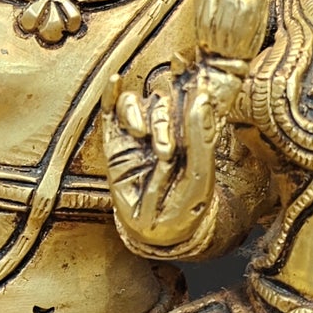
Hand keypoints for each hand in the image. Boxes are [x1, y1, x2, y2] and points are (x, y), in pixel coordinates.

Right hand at [103, 64, 237, 251]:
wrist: (157, 231)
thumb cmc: (183, 205)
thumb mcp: (199, 173)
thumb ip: (199, 137)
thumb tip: (202, 98)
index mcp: (187, 132)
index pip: (187, 100)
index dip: (189, 89)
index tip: (197, 84)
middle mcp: (162, 129)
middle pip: (160, 102)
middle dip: (163, 123)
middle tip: (165, 153)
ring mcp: (137, 135)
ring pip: (135, 103)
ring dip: (139, 115)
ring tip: (142, 137)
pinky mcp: (114, 142)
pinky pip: (110, 111)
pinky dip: (111, 94)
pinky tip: (115, 80)